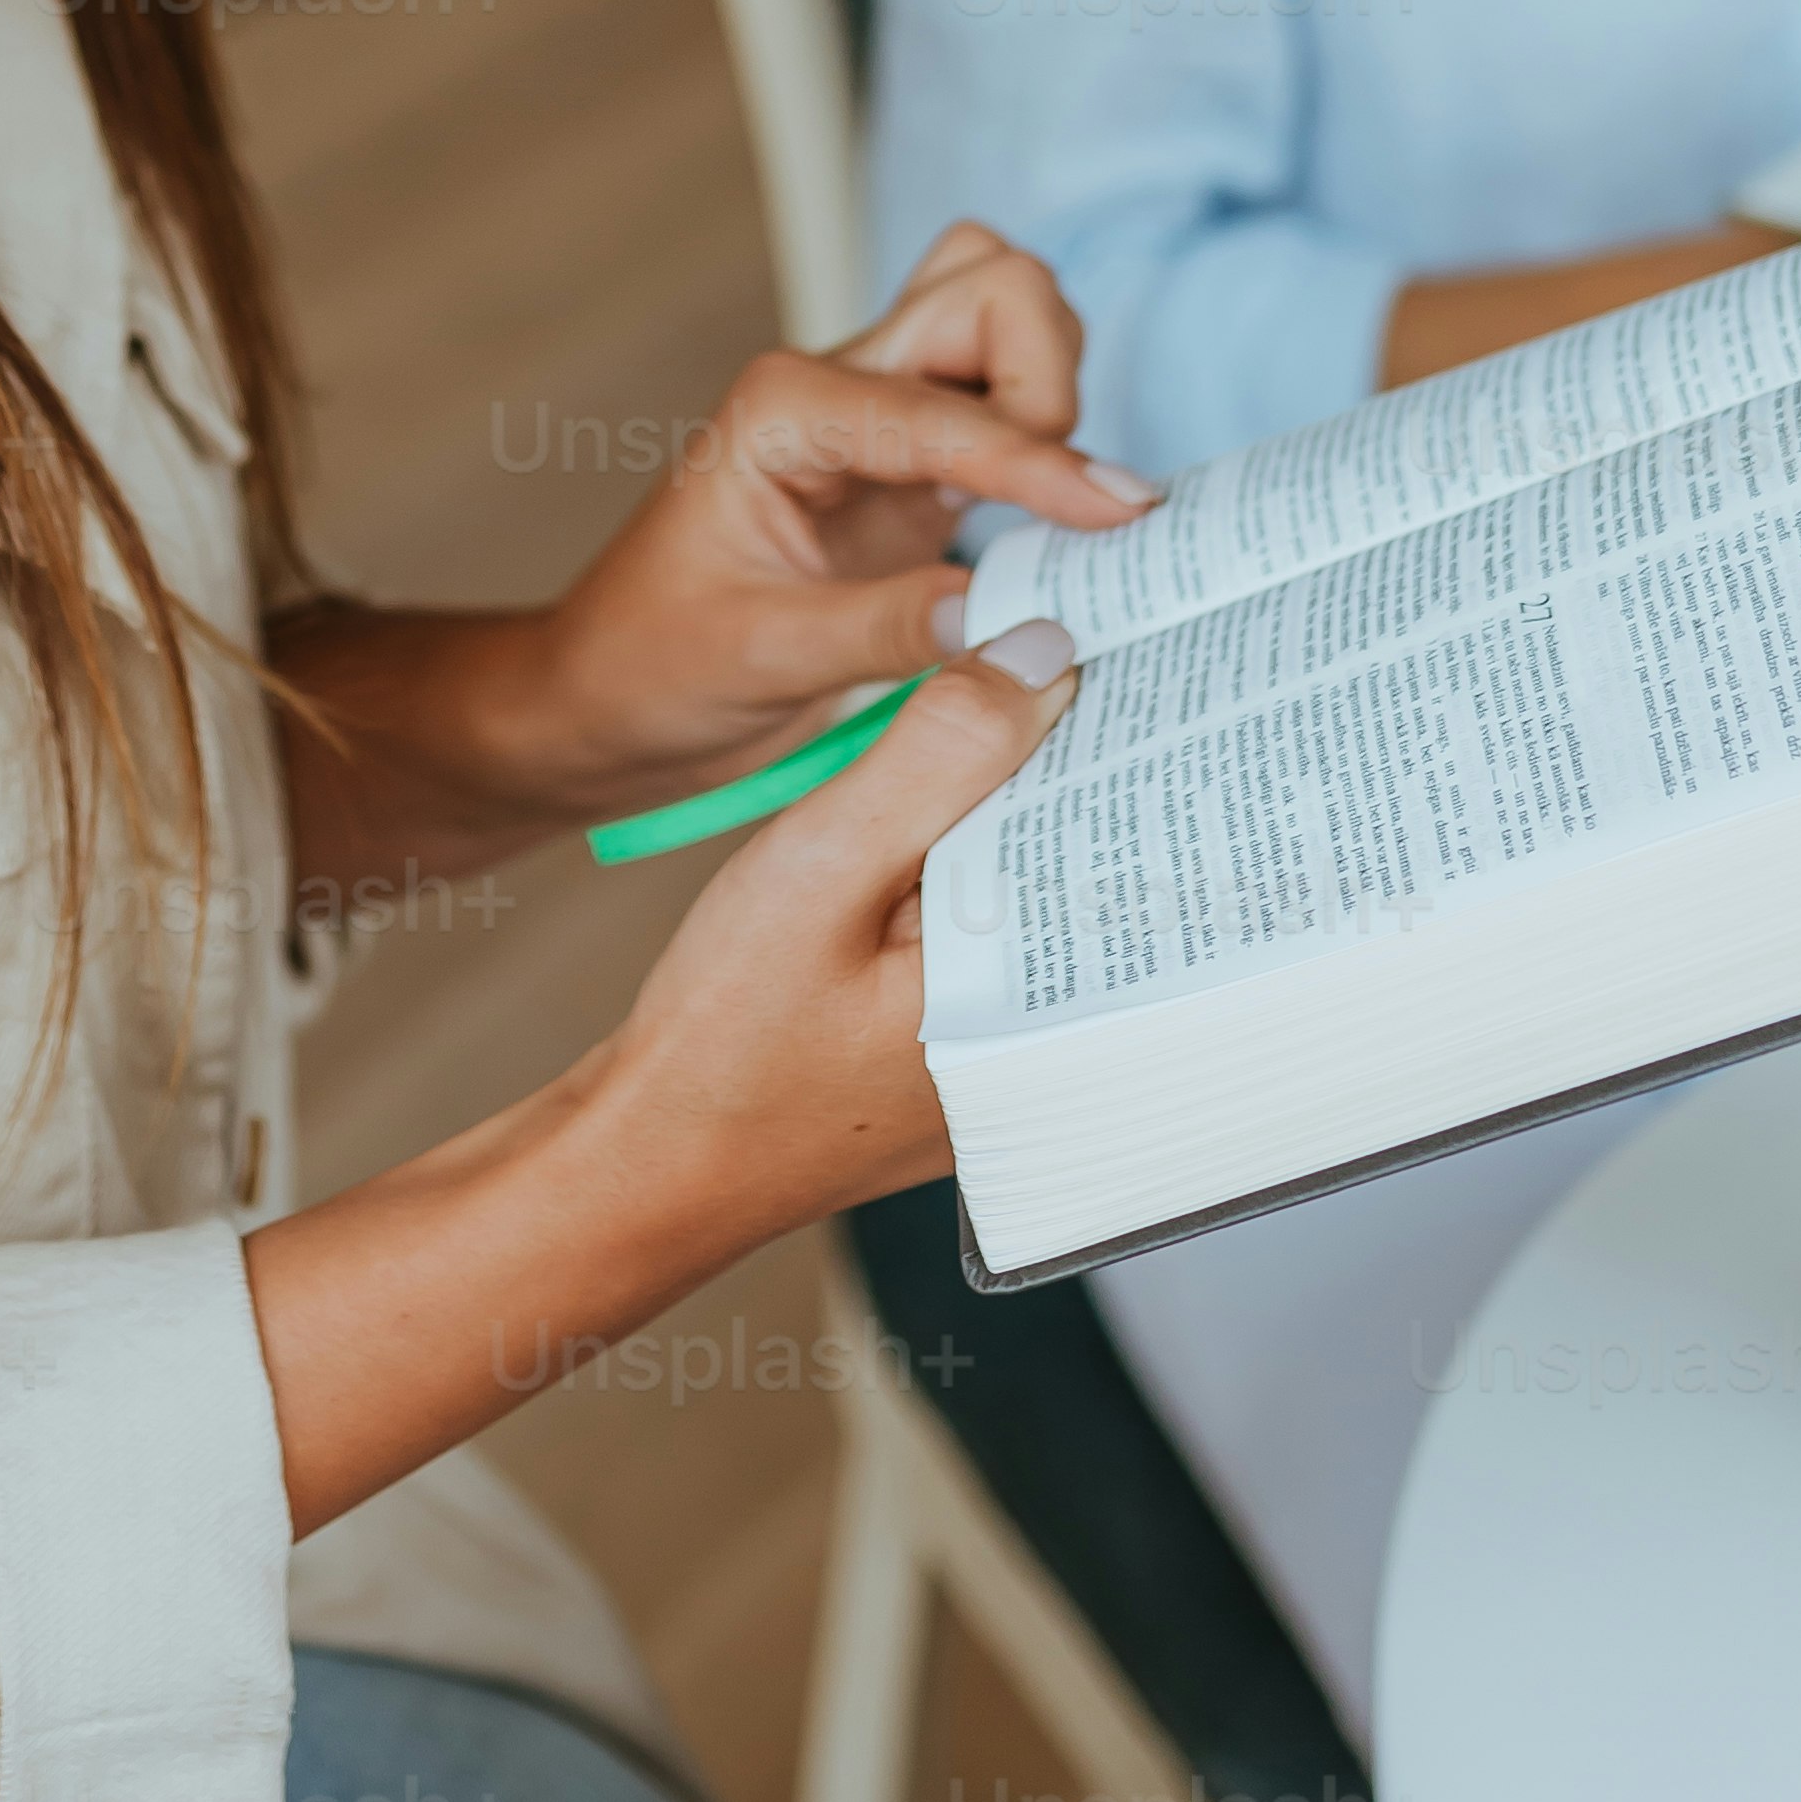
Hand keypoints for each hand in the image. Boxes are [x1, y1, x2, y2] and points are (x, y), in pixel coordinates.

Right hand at [245, 616, 1085, 1532]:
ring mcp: (1014, 1053)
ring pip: (1058, 892)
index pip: (1137, 844)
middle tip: (1116, 640)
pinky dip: (997, 858)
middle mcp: (1053, 1043)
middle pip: (1111, 867)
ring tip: (1058, 691)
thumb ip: (936, 758)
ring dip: (1050, 804)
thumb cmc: (723, 1039)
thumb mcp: (822, 863)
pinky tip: (973, 792)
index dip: (1146, 733)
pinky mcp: (971, 1047)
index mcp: (1044, 1008)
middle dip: (1112, 760)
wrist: (649, 1164)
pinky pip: (1010, 927)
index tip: (1151, 637)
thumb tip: (1042, 655)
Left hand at [518, 222, 1148, 824]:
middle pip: (993, 290)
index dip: (1039, 462)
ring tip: (1064, 510)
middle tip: (1068, 507)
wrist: (608, 696)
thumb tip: (1014, 620)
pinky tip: (1071, 525)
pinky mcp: (919, 466)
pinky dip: (1058, 437)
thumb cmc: (654, 664)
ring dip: (1058, 388)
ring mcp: (885, 416)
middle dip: (1051, 376)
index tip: (1119, 516)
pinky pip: (1011, 400)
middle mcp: (839, 383)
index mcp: (787, 406)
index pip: (946, 410)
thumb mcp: (763, 657)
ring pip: (1009, 316)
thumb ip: (886, 631)